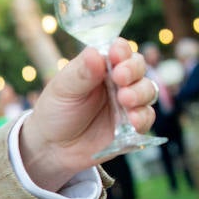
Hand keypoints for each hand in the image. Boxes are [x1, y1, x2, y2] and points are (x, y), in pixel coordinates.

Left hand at [19, 41, 156, 189]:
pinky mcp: (131, 125)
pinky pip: (146, 118)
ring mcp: (126, 103)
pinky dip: (143, 117)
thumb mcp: (62, 89)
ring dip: (140, 93)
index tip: (116, 53)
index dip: (121, 51)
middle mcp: (117, 82)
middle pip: (138, 68)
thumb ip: (81, 73)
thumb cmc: (55, 111)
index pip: (119, 52)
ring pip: (147, 91)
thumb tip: (95, 52)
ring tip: (126, 100)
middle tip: (121, 77)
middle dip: (133, 70)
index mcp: (100, 67)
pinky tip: (133, 120)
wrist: (52, 147)